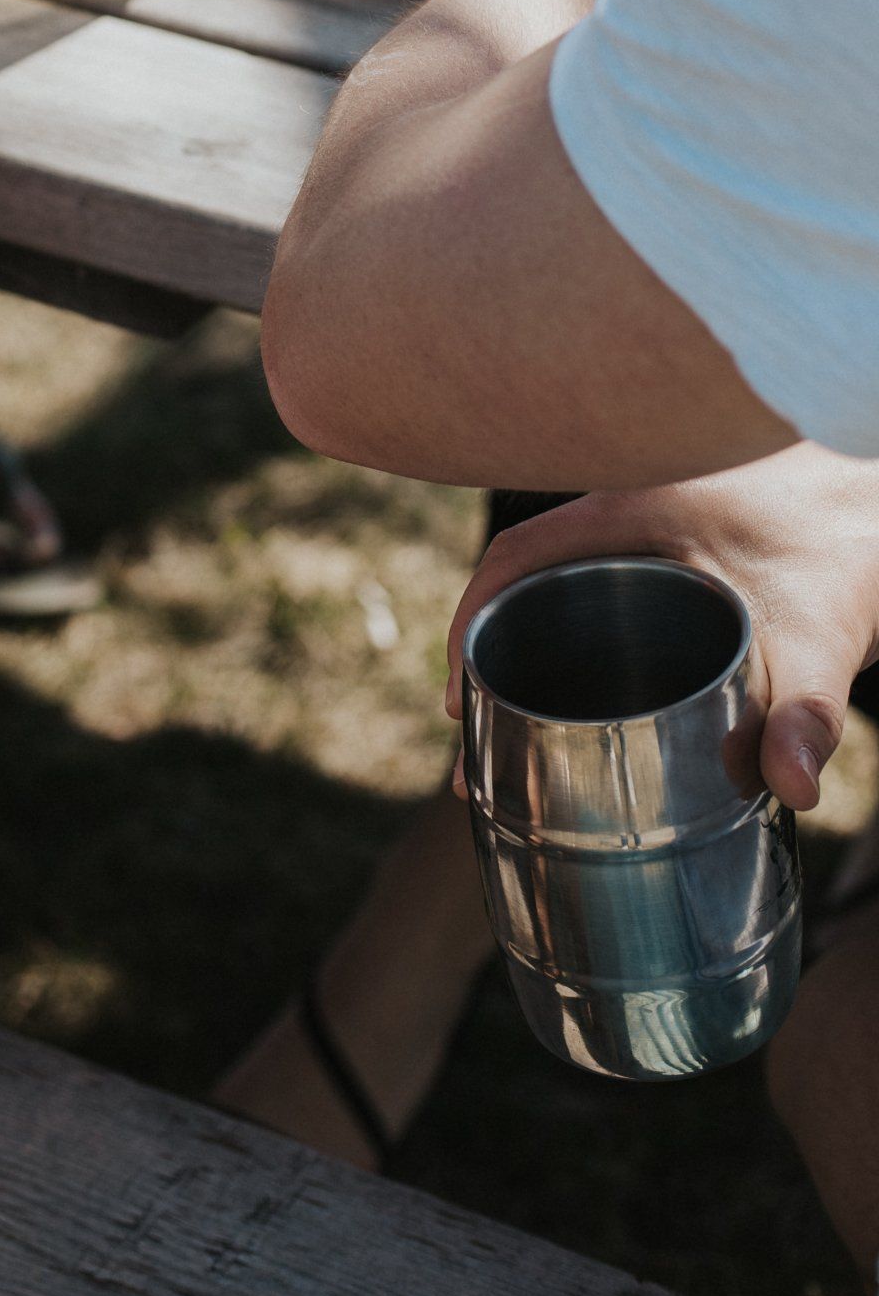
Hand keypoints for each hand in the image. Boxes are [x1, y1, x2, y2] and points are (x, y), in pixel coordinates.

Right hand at [444, 443, 878, 808]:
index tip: (457, 694)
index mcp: (633, 506)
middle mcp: (622, 509)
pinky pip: (589, 588)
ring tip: (508, 735)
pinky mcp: (662, 552)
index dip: (472, 621)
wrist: (878, 507)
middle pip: (520, 578)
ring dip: (522, 649)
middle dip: (485, 656)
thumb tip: (791, 789)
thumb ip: (809, 711)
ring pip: (553, 586)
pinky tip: (577, 699)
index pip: (517, 555)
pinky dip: (566, 639)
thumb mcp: (827, 632)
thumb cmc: (851, 548)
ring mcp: (639, 529)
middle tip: (472, 740)